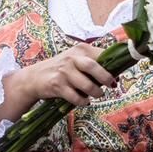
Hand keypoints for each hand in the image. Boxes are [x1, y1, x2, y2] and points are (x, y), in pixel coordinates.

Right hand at [0, 42, 115, 121]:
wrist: (34, 77)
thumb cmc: (62, 70)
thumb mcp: (76, 61)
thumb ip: (94, 65)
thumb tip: (116, 78)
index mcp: (80, 49)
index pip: (102, 54)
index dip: (113, 66)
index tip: (118, 76)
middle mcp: (72, 58)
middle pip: (94, 67)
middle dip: (106, 78)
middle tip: (111, 85)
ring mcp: (64, 72)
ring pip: (87, 85)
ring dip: (96, 93)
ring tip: (97, 94)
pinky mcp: (57, 85)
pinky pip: (76, 97)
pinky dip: (83, 102)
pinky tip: (83, 101)